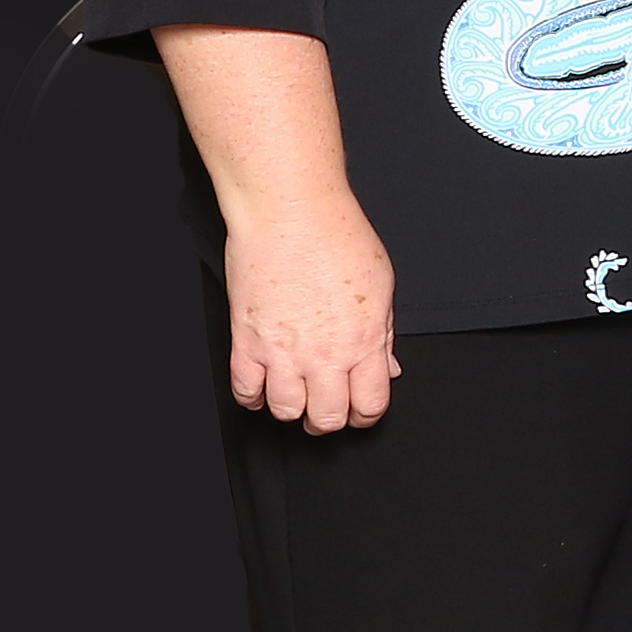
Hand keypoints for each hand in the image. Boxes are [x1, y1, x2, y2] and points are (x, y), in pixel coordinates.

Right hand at [223, 200, 400, 433]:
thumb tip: (387, 367)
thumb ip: (383, 333)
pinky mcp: (246, 341)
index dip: (366, 414)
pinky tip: (262, 383)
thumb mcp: (381, 282)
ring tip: (295, 391)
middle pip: (326, 419)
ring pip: (285, 412)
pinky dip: (253, 396)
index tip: (360, 408)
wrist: (289, 211)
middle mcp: (323, 354)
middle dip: (328, 419)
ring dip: (291, 407)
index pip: (369, 405)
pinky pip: (244, 391)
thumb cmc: (337, 235)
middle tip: (326, 404)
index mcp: (363, 340)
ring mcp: (282, 351)